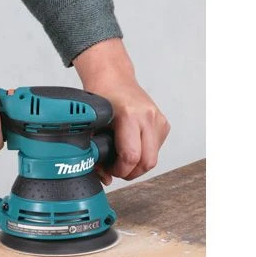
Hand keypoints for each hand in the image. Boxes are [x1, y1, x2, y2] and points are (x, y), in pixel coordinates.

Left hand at [73, 38, 169, 184]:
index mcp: (129, 115)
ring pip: (154, 159)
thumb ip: (95, 152)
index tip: (110, 170)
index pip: (132, 156)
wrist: (114, 78)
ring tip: (122, 157)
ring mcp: (158, 120)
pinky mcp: (163, 123)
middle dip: (131, 173)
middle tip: (117, 169)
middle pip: (147, 162)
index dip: (120, 170)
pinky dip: (144, 154)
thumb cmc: (101, 98)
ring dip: (138, 165)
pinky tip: (131, 147)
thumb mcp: (92, 125)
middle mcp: (148, 117)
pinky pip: (156, 149)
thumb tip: (105, 178)